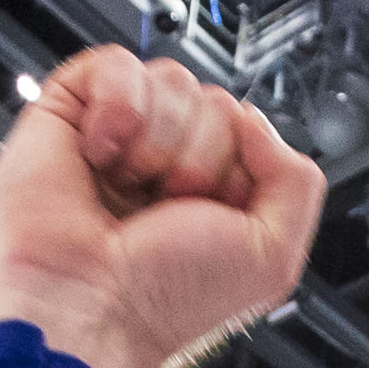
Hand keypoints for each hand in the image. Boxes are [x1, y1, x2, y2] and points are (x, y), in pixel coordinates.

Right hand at [0, 46, 325, 367]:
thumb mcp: (273, 255)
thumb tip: (255, 118)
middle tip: (167, 207)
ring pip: (172, 80)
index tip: (212, 211)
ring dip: (160, 143)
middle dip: (201, 156)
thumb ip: (297, 180)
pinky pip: (116, 64)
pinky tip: (101, 154)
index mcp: (214, 190)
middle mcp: (168, 160)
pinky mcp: (71, 112)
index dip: (239, 164)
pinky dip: (117, 108)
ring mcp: (121, 134)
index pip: (248, 127)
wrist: (91, 303)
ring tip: (130, 187)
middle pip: (215, 101)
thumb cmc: (168, 296)